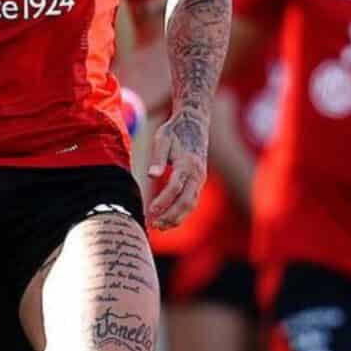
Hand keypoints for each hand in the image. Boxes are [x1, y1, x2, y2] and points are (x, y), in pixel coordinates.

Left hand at [145, 109, 208, 227]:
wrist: (194, 123)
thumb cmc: (174, 131)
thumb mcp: (162, 139)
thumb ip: (157, 158)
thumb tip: (151, 175)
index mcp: (187, 163)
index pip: (175, 187)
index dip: (163, 201)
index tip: (150, 212)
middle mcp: (197, 174)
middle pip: (186, 201)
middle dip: (170, 216)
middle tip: (153, 225)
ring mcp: (200, 179)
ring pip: (191, 205)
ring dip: (176, 218)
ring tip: (159, 227)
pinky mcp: (199, 182)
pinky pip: (192, 201)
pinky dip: (182, 213)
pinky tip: (168, 220)